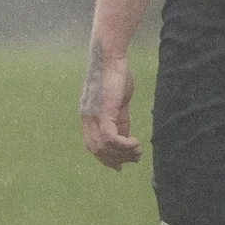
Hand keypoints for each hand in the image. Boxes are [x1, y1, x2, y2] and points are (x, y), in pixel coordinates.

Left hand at [80, 39, 138, 167]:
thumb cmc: (115, 76)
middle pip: (96, 150)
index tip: (120, 166)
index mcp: (88, 117)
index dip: (105, 158)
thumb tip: (125, 139)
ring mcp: (92, 115)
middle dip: (116, 159)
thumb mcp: (118, 104)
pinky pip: (109, 137)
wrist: (109, 57)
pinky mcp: (102, 111)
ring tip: (137, 151)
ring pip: (103, 146)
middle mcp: (87, 118)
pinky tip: (134, 143)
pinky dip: (122, 145)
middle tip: (134, 158)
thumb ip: (120, 121)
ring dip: (122, 153)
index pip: (92, 146)